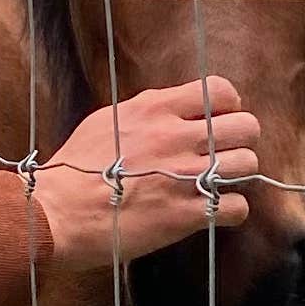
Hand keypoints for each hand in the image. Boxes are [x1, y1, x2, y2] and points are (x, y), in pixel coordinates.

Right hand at [35, 77, 264, 267]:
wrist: (56, 213)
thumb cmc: (73, 169)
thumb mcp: (106, 121)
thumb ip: (145, 114)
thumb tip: (172, 112)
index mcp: (156, 109)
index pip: (221, 91)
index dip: (228, 108)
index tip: (217, 123)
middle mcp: (176, 137)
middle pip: (247, 126)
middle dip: (240, 141)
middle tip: (223, 156)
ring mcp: (185, 176)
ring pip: (248, 164)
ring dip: (237, 176)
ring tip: (217, 184)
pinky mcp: (186, 214)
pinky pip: (237, 207)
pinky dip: (230, 211)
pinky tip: (212, 213)